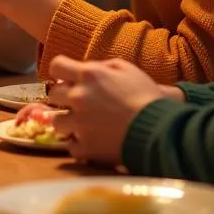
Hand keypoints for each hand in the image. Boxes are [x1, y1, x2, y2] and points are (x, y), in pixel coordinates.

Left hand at [47, 56, 166, 164]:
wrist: (160, 129)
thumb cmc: (146, 96)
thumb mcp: (126, 68)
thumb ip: (102, 66)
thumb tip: (85, 69)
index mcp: (88, 75)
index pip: (56, 66)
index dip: (60, 71)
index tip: (66, 77)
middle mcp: (78, 97)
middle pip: (53, 94)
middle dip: (63, 97)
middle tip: (77, 102)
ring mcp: (79, 123)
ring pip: (55, 122)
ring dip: (67, 122)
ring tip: (81, 124)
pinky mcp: (86, 147)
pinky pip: (71, 146)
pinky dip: (79, 145)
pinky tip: (92, 142)